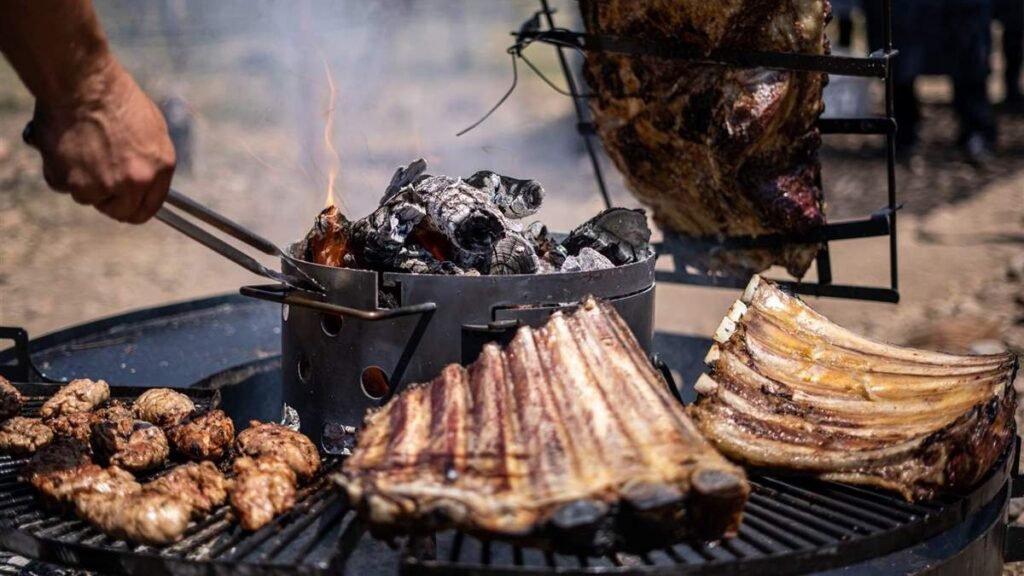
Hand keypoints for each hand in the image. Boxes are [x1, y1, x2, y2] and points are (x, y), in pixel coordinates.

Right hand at [26, 59, 174, 222]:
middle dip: (108, 199)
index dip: (134, 207)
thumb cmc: (116, 98)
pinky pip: (63, 185)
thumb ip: (150, 162)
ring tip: (81, 149)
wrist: (82, 83)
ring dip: (82, 181)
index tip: (125, 202)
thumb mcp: (153, 130)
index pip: (148, 208)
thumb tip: (146, 181)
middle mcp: (134, 183)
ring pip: (88, 198)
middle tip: (97, 178)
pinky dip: (60, 171)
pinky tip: (65, 146)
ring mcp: (102, 185)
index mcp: (159, 169)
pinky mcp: (71, 182)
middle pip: (119, 212)